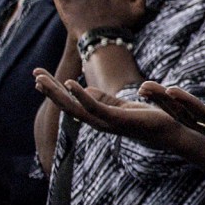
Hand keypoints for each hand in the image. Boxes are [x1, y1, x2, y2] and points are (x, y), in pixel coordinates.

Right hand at [34, 70, 179, 147]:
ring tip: (42, 79)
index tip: (39, 77)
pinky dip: (81, 95)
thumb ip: (103, 99)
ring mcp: (106, 122)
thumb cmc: (148, 119)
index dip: (55, 90)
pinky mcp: (118, 120)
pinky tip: (70, 83)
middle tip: (34, 73)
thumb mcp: (121, 105)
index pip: (71, 102)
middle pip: (66, 106)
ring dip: (57, 92)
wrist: (170, 131)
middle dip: (49, 90)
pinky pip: (94, 107)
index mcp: (98, 117)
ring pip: (74, 107)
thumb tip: (84, 91)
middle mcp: (98, 122)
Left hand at [138, 82, 204, 164]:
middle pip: (183, 116)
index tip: (170, 89)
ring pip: (181, 116)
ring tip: (145, 89)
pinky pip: (186, 115)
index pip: (201, 114)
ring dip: (162, 103)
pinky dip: (173, 105)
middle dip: (164, 101)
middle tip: (144, 87)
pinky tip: (164, 96)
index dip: (186, 102)